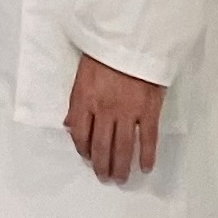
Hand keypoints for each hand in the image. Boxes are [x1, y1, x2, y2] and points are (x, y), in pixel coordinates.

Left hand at [65, 52, 166, 184]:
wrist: (134, 38)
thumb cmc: (106, 51)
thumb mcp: (82, 73)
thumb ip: (76, 101)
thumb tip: (68, 124)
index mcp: (84, 99)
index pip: (79, 133)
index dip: (83, 149)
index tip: (87, 157)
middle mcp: (104, 110)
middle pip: (101, 146)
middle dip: (101, 166)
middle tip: (104, 177)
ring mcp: (128, 112)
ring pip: (122, 147)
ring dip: (120, 166)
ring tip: (121, 179)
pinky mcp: (149, 110)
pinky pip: (148, 138)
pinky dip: (146, 155)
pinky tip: (145, 167)